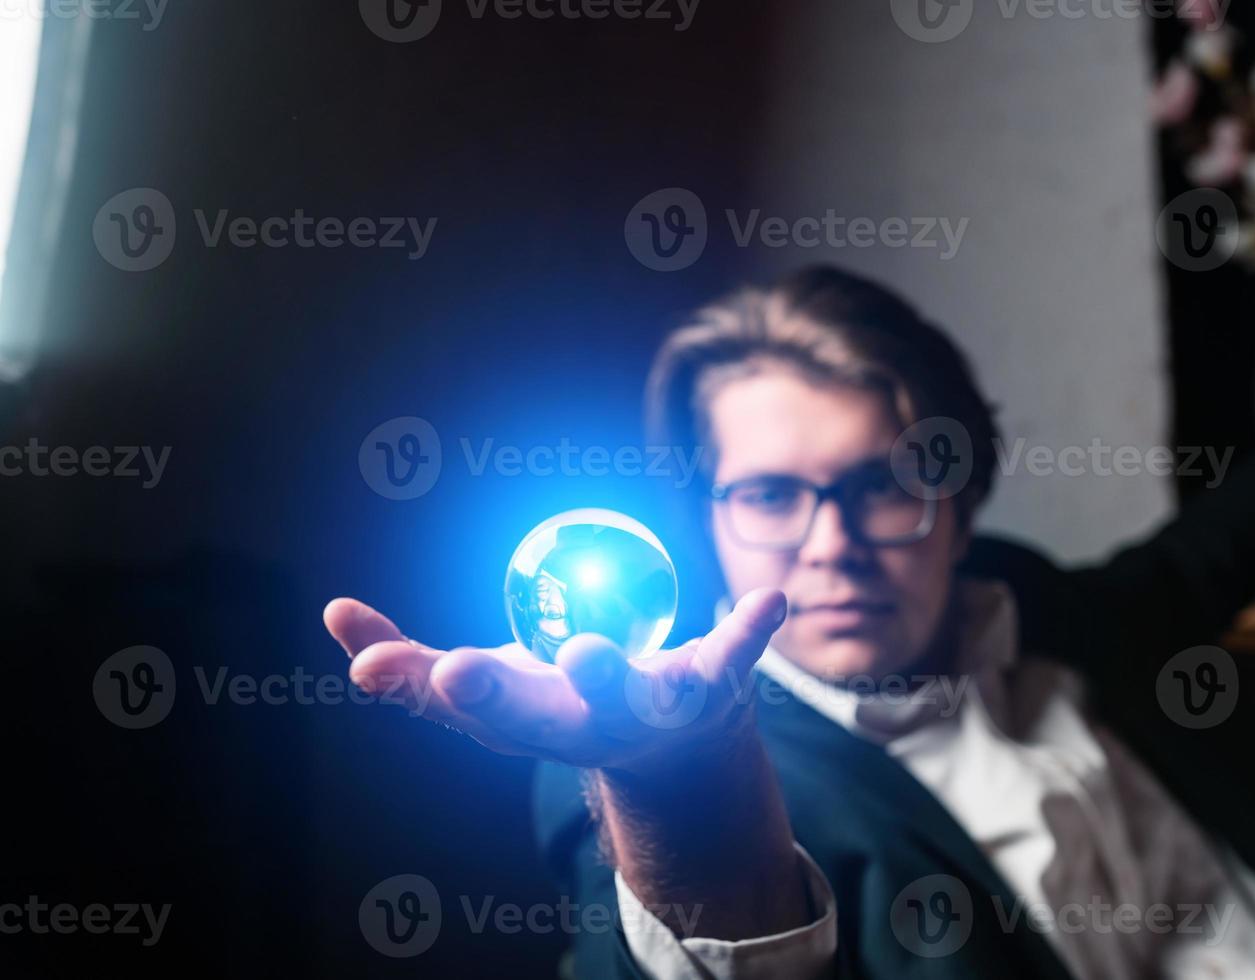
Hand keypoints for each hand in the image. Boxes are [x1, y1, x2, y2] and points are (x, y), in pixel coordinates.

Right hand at [322, 588, 786, 774]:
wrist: (676, 750)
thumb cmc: (564, 703)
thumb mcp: (489, 688)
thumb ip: (413, 661)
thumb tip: (333, 614)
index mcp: (528, 720)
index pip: (468, 708)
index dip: (421, 689)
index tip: (375, 666)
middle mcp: (586, 723)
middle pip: (539, 717)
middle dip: (496, 699)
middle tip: (459, 673)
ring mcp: (651, 709)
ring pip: (633, 695)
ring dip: (612, 677)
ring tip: (589, 649)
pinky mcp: (712, 686)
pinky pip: (734, 656)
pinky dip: (750, 632)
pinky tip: (772, 599)